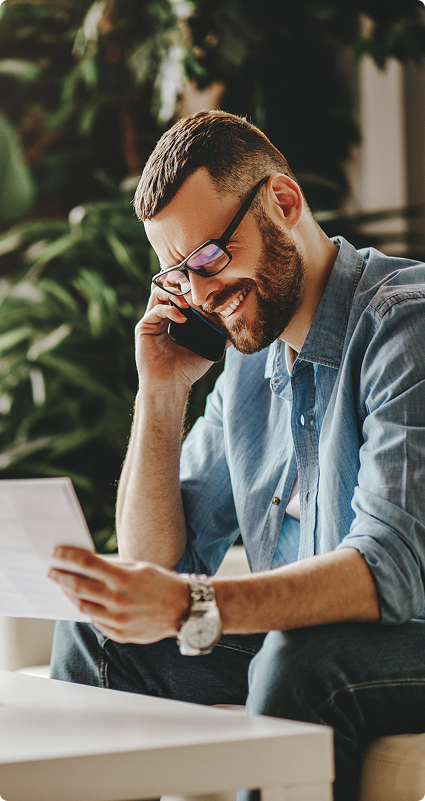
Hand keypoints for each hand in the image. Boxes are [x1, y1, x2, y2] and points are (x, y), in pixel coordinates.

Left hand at [48, 547, 188, 643]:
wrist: (184, 610)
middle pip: (77, 587)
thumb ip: (112, 567)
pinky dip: (86, 610)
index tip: (55, 553)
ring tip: (64, 587)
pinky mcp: (119, 634)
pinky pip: (95, 621)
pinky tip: (83, 602)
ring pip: (82, 607)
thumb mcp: (138, 567)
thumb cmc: (161, 583)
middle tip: (51, 571)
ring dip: (69, 595)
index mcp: (123, 579)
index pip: (86, 564)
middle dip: (60, 577)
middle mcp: (117, 600)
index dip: (68, 557)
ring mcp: (117, 620)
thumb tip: (86, 563)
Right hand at [135, 287, 214, 389]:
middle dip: (181, 285)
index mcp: (175, 318)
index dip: (190, 287)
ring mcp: (152, 321)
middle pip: (168, 288)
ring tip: (188, 303)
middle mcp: (162, 317)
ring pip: (158, 293)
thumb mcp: (209, 348)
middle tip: (196, 291)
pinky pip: (155, 310)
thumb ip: (222, 336)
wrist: (170, 386)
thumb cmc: (187, 370)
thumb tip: (239, 327)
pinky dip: (170, 310)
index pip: (180, 293)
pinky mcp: (144, 327)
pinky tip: (182, 318)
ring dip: (174, 293)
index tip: (205, 289)